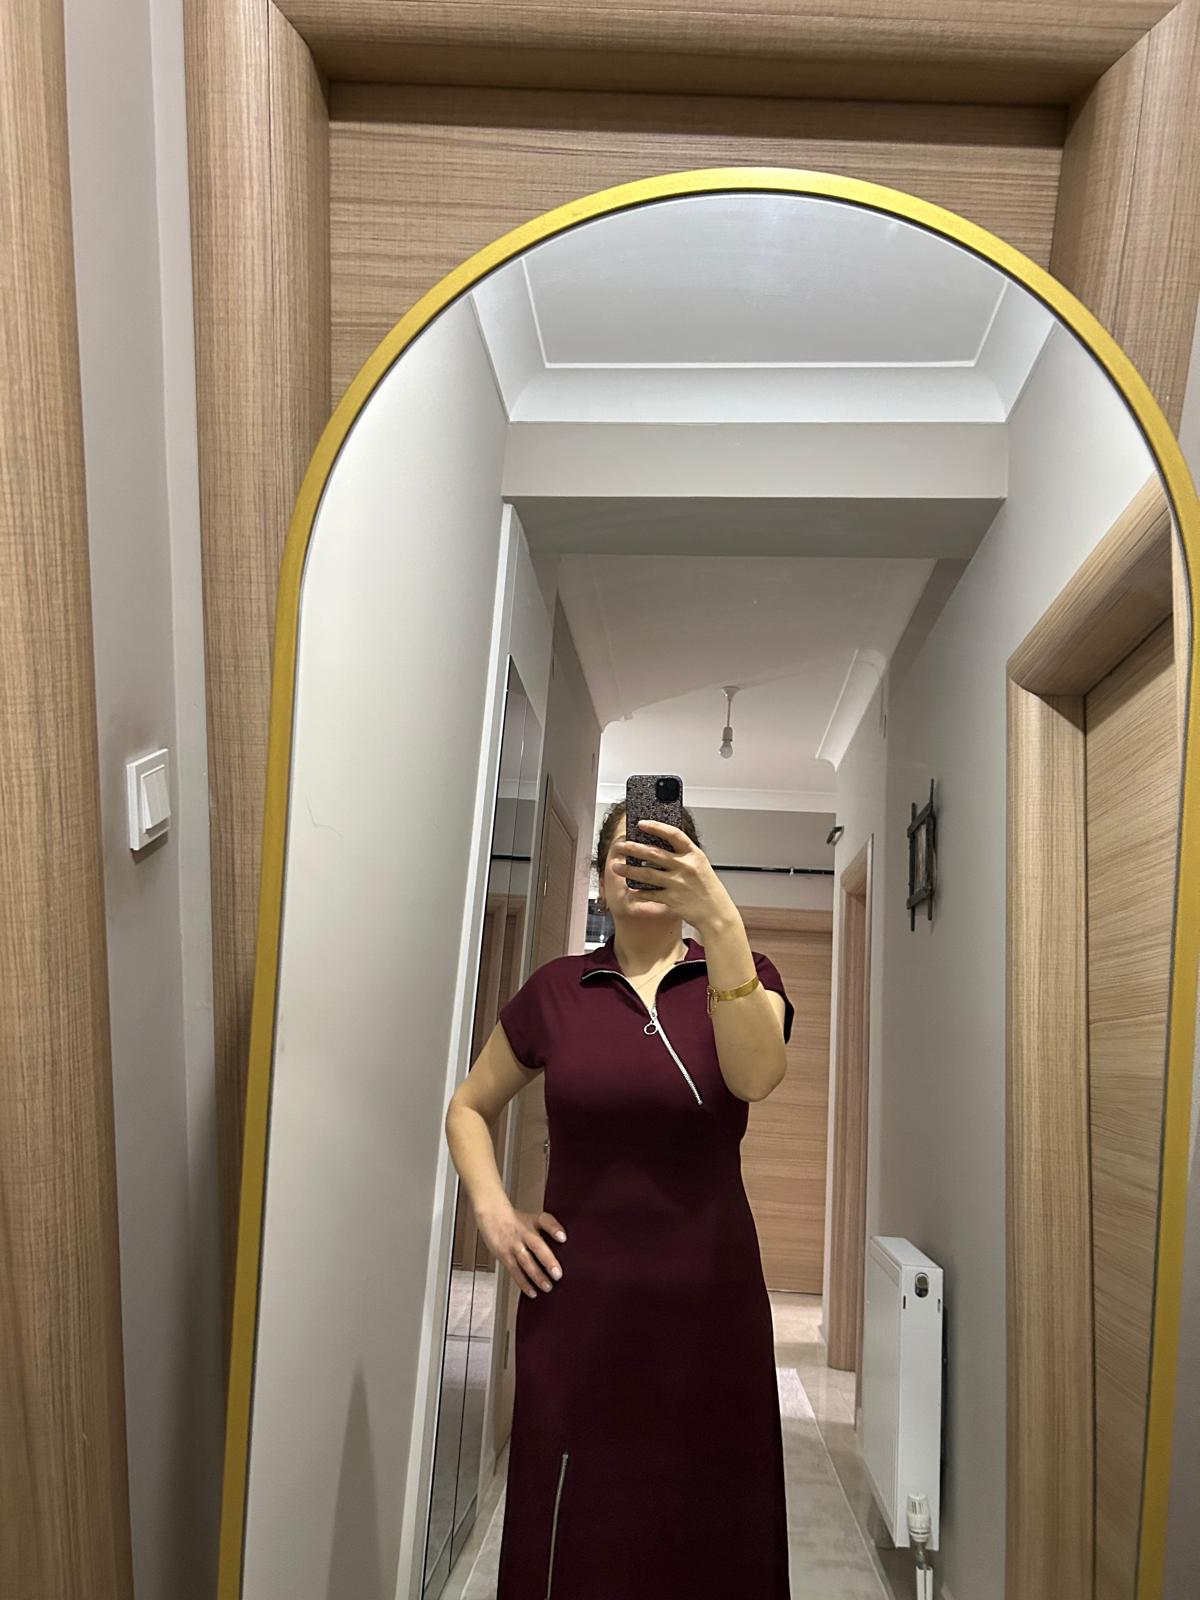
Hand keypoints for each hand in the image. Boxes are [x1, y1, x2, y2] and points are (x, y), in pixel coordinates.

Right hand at [476, 1202, 566, 1297]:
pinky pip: (515, 1271)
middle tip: (557, 1274)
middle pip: (537, 1246)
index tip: (563, 1238)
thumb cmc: (516, 1221)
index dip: (554, 1229)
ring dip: (537, 1276)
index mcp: (533, 1221)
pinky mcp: (504, 1255)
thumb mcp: (532, 1220)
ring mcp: (514, 1245)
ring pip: (526, 1261)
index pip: (545, 1221)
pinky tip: (532, 1291)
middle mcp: (524, 1233)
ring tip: (547, 1286)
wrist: (492, 1215)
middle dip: (547, 1261)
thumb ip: (546, 1232)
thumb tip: (563, 1248)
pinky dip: (523, 1283)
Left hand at [610, 819, 737, 932]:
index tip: (641, 823)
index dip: (656, 827)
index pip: (673, 834)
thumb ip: (683, 855)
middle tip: (620, 846)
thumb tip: (658, 845)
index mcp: (694, 854)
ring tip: (616, 866)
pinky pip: (649, 893)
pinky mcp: (672, 899)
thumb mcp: (700, 865)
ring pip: (646, 873)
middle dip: (633, 848)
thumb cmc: (708, 889)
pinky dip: (638, 890)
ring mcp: (678, 883)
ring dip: (628, 869)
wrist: (717, 913)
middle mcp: (685, 867)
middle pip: (653, 853)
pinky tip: (630, 888)